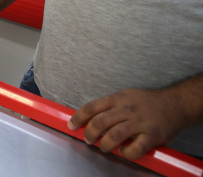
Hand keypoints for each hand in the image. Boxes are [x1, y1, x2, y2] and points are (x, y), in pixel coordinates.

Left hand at [68, 88, 188, 159]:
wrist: (176, 104)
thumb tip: (91, 118)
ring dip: (105, 144)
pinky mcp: (152, 135)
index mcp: (118, 98)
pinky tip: (124, 151)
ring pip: (114, 135)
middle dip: (90, 133)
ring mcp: (140, 122)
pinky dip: (126, 152)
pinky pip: (135, 148)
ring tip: (104, 147)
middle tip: (88, 140)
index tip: (72, 125)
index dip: (79, 117)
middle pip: (100, 122)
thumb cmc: (148, 102)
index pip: (92, 107)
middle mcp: (127, 109)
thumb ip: (110, 106)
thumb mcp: (126, 96)